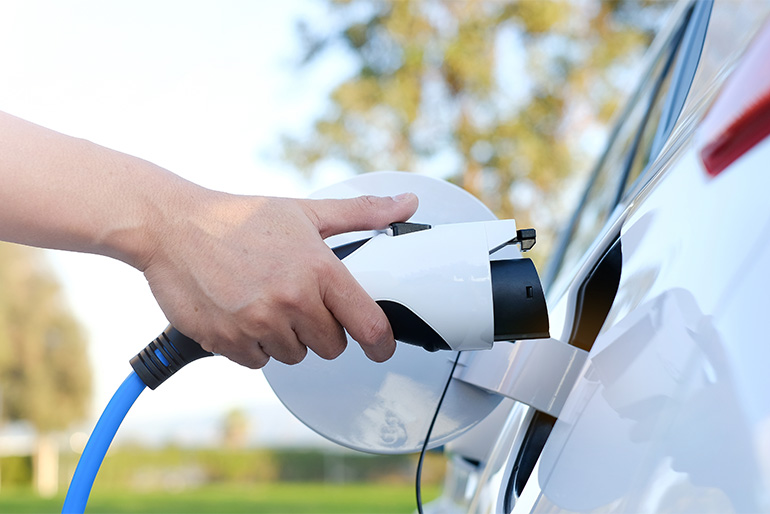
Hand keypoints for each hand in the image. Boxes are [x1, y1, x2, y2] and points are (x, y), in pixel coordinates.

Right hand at [141, 190, 418, 368]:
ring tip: (265, 301)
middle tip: (299, 301)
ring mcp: (258, 324)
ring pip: (294, 355)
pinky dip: (253, 345)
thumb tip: (407, 204)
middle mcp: (292, 301)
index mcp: (318, 270)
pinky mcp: (227, 341)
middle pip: (331, 347)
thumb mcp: (304, 211)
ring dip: (286, 337)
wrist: (172, 226)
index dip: (382, 344)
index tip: (381, 348)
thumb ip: (361, 213)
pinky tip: (242, 313)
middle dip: (322, 330)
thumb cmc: (239, 218)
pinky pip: (258, 362)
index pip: (369, 325)